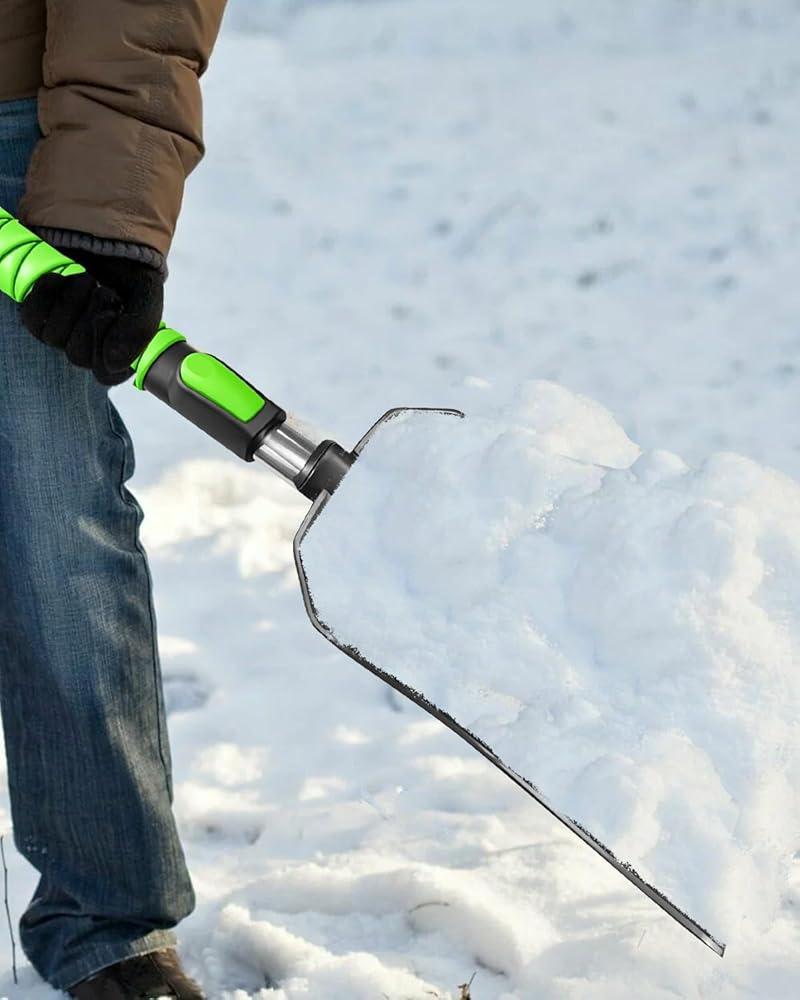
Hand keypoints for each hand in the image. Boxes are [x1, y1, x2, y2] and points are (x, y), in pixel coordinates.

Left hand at [19, 249, 163, 385]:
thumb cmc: (129, 272)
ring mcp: (61, 334)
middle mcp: (88, 349)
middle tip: (105, 290)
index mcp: (119, 354)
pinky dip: (47, 293)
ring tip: (87, 278)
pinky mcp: (38, 315)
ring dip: (72, 300)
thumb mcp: (146, 297)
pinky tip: (61, 278)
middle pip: (78, 356)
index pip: (107, 374)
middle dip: (92, 316)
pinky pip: (33, 318)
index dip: (108, 344)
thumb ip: (140, 331)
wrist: (105, 240)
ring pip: (55, 337)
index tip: (115, 314)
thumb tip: (113, 362)